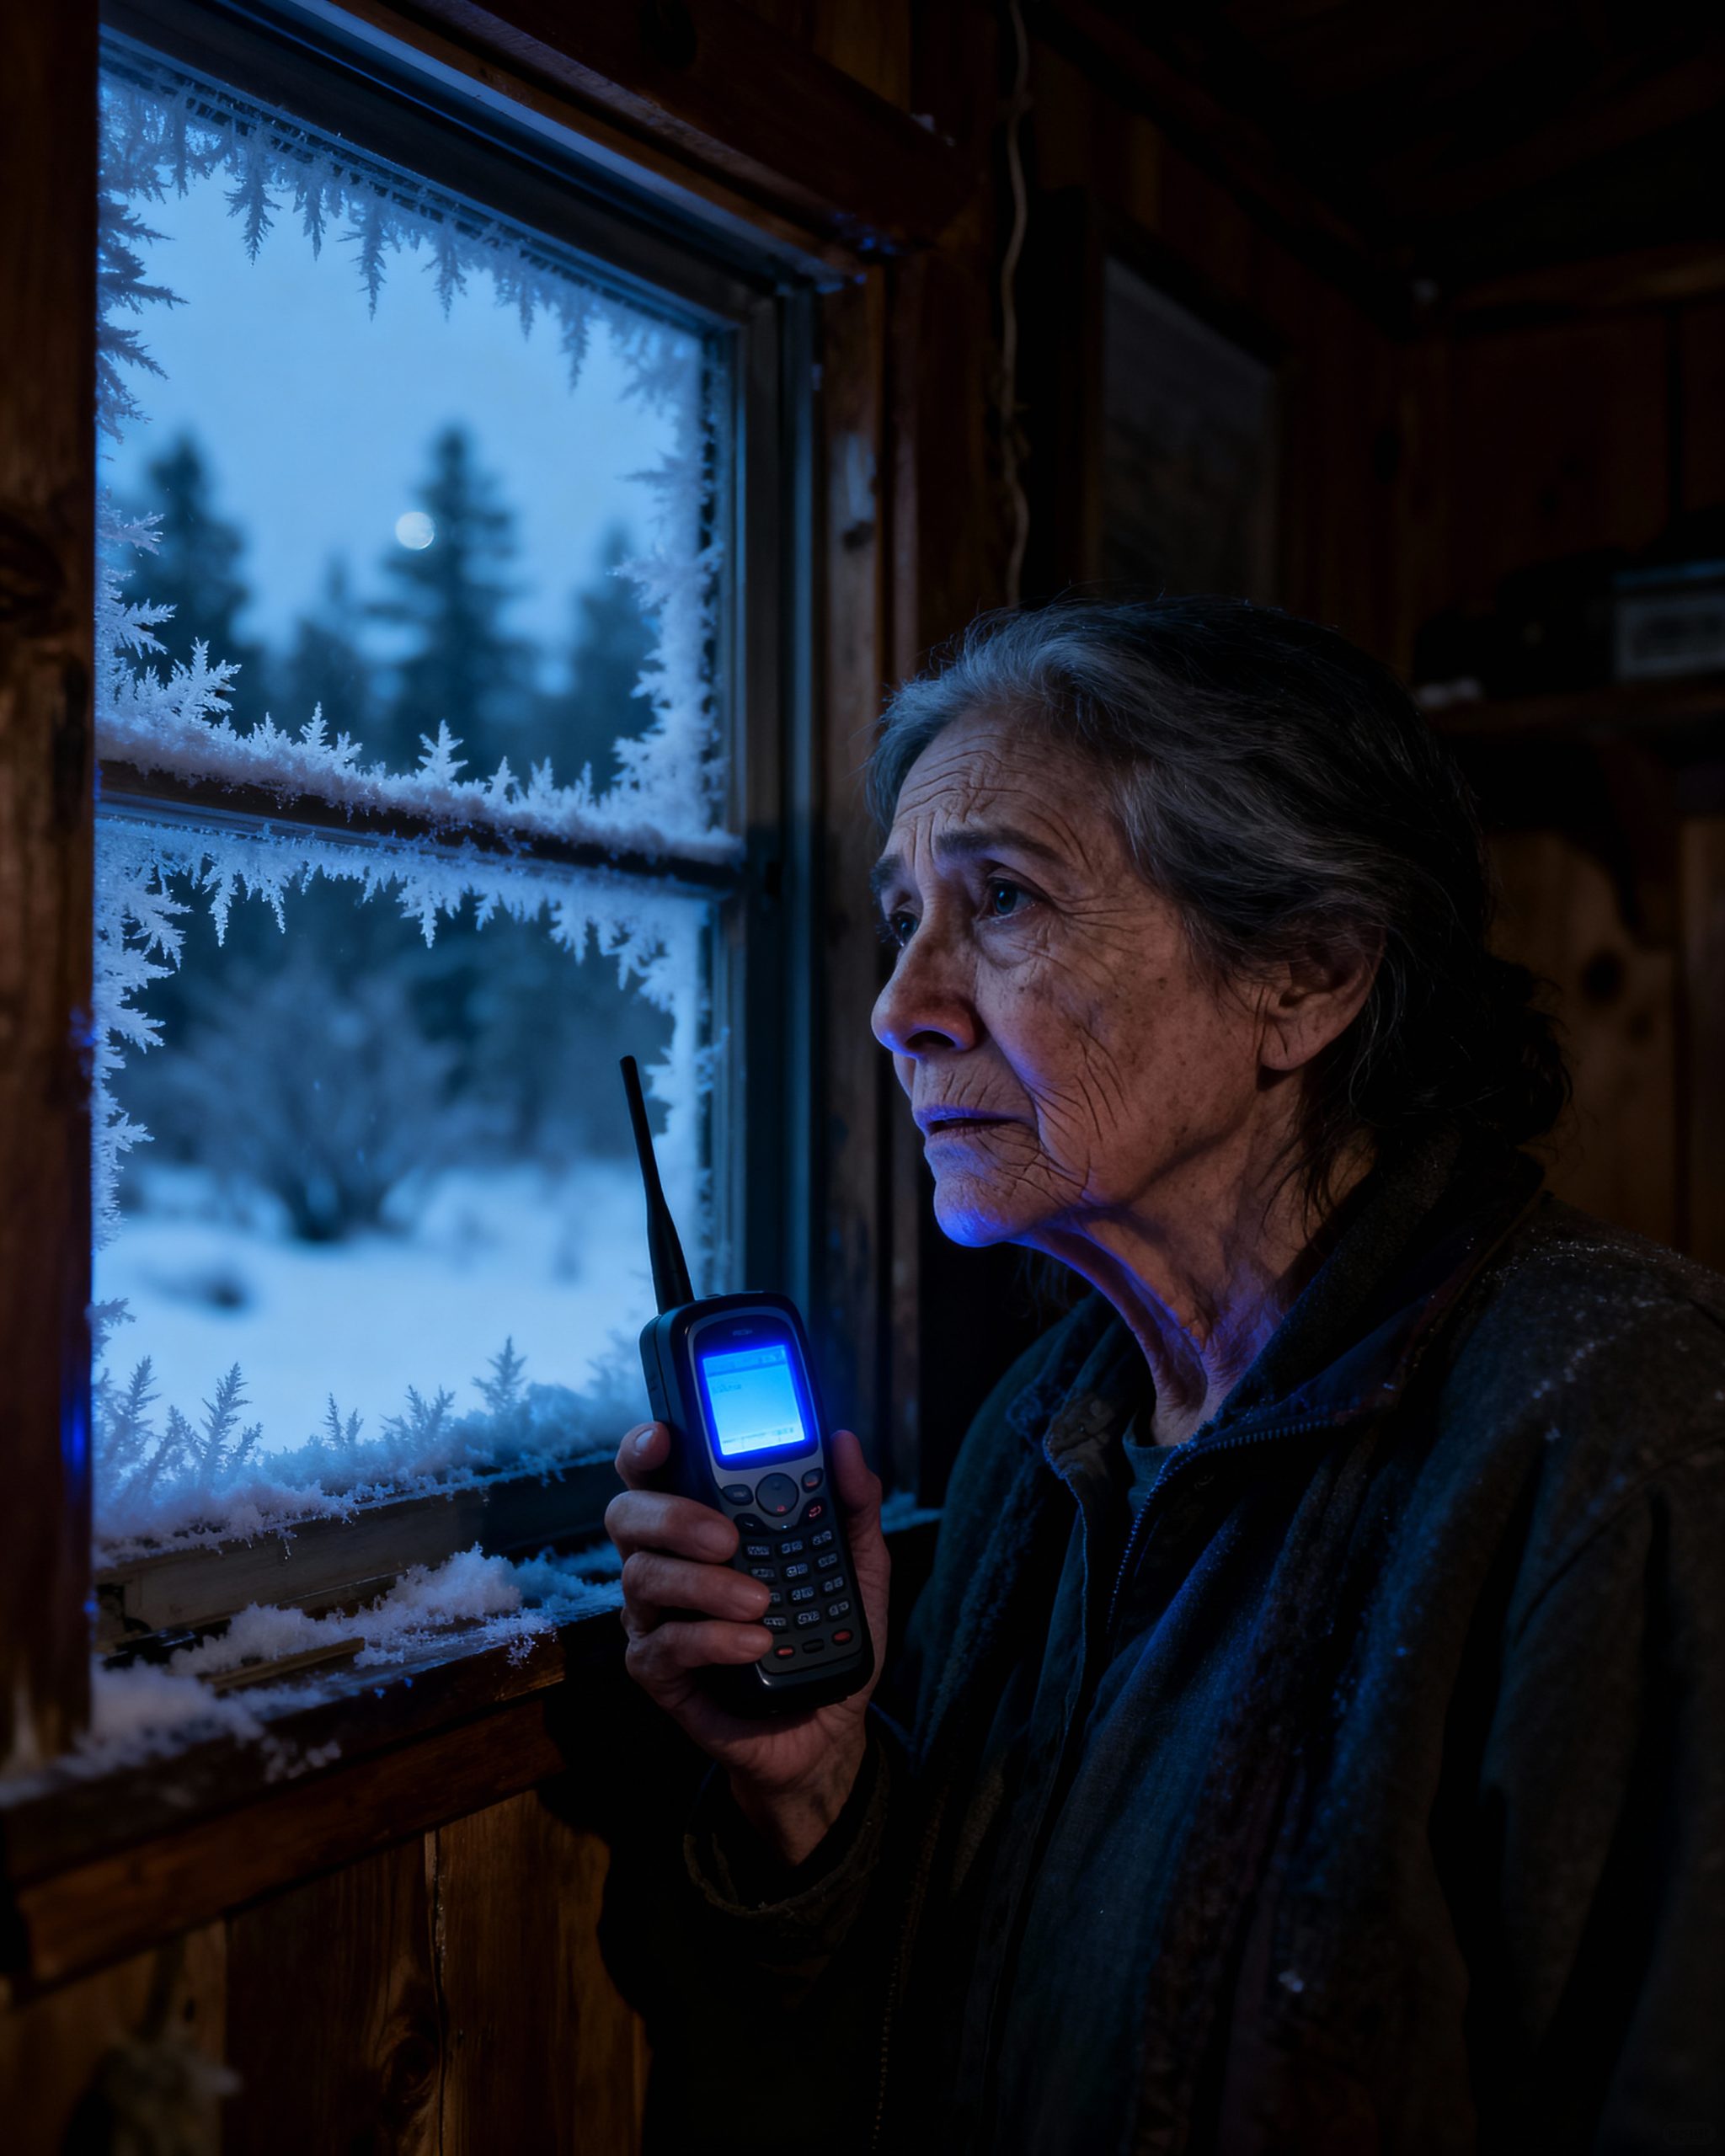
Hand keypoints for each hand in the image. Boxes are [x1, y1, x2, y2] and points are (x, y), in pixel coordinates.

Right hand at [605, 1422, 888, 1863]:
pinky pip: (664, 1646)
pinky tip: (754, 1643)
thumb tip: (843, 1443)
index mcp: (702, 1522)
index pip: (656, 1470)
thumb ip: (852, 1504)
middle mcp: (667, 1561)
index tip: (666, 1437)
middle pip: (627, 1515)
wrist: (825, 1729)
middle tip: (727, 1535)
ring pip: (642, 1578)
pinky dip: (711, 1640)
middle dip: (670, 1515)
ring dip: (703, 1585)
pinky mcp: (657, 1672)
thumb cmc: (825, 1634)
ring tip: (760, 1601)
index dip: (646, 1446)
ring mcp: (655, 1617)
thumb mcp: (857, 1567)